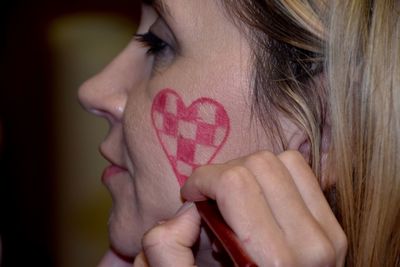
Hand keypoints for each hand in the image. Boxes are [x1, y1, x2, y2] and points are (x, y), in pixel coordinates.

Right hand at [133, 150, 346, 265]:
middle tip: (213, 197)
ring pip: (284, 161)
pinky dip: (276, 173)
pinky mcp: (334, 228)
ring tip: (237, 197)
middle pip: (258, 164)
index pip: (234, 183)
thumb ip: (169, 250)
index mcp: (271, 262)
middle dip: (224, 173)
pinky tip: (261, 195)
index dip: (202, 180)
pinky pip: (303, 172)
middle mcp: (308, 245)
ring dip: (251, 171)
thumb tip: (188, 206)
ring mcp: (327, 234)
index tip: (191, 194)